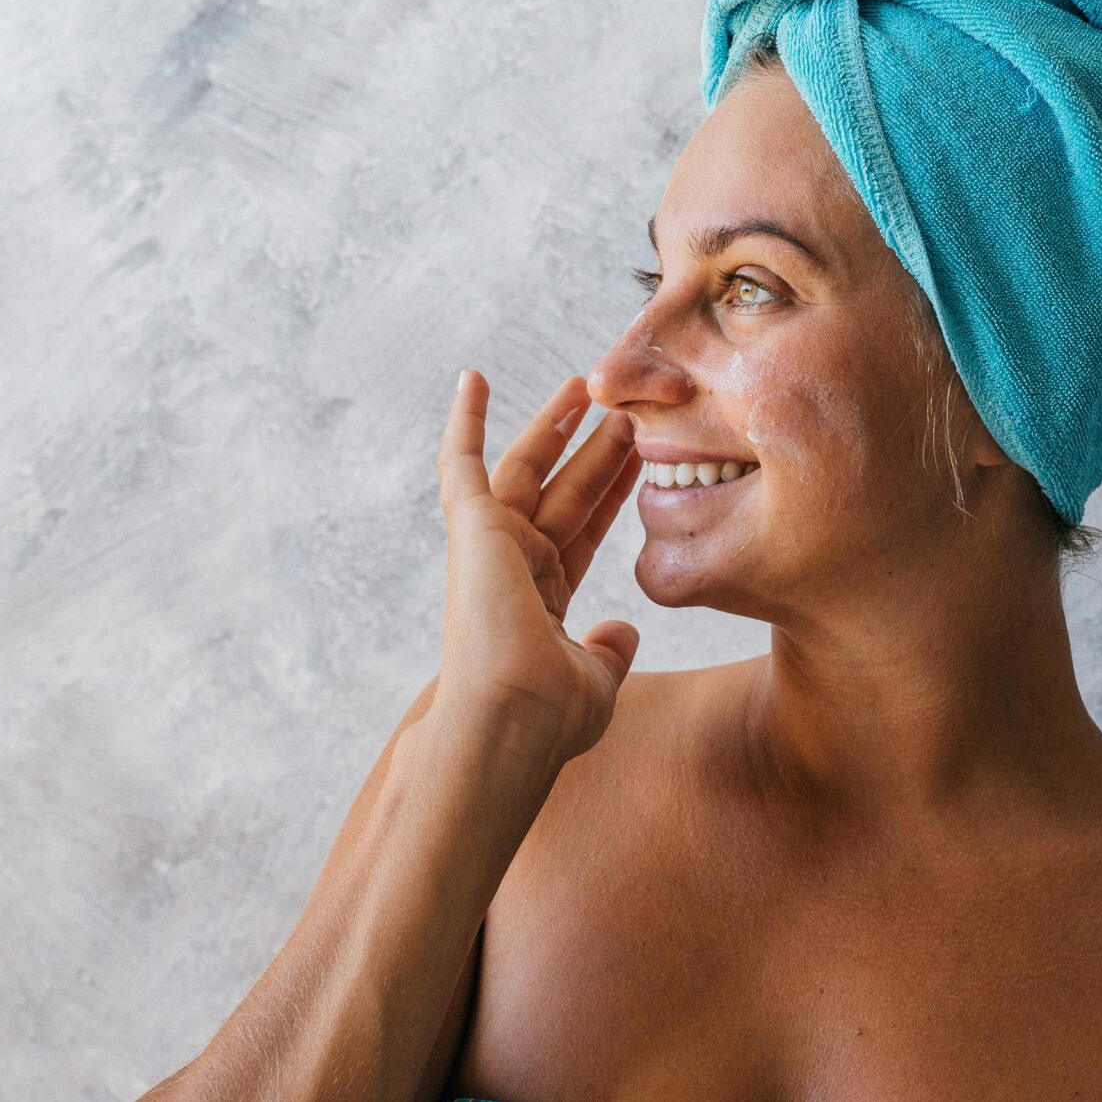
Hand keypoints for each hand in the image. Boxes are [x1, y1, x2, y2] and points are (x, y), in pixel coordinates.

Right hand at [433, 368, 642, 762]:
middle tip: (623, 408)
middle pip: (564, 491)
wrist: (511, 723)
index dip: (611, 491)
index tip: (640, 453)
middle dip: (596, 450)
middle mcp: (515, 568)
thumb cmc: (548, 717)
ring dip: (555, 428)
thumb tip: (619, 633)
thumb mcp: (596, 680)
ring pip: (529, 471)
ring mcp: (491, 546)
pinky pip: (460, 464)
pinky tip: (472, 378)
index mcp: (544, 599)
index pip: (585, 529)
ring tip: (586, 385)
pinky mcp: (471, 529)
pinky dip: (464, 421)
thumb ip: (607, 650)